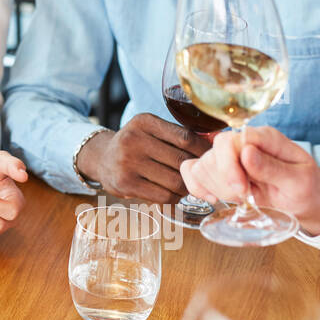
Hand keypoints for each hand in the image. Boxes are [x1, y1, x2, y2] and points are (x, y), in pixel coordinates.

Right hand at [77, 114, 210, 201]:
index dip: (204, 151)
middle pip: (182, 161)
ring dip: (186, 187)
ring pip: (175, 181)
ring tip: (188, 185)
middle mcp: (133, 140)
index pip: (185, 138)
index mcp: (144, 122)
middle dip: (196, 171)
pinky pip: (164, 196)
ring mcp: (128, 163)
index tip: (213, 158)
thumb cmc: (136, 144)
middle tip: (204, 176)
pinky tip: (174, 193)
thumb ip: (179, 134)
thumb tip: (218, 140)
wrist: (102, 157)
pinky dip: (175, 197)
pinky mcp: (126, 184)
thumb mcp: (152, 129)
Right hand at [180, 125, 319, 235]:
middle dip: (225, 181)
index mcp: (265, 138)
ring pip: (202, 166)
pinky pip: (192, 171)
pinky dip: (197, 187)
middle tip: (246, 195)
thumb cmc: (307, 189)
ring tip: (242, 196)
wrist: (307, 202)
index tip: (243, 189)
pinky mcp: (218, 171)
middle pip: (213, 153)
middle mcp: (243, 143)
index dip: (230, 165)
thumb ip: (274, 167)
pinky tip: (213, 197)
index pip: (230, 140)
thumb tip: (246, 152)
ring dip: (218, 188)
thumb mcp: (300, 181)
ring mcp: (228, 156)